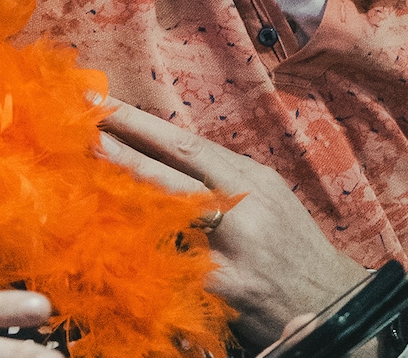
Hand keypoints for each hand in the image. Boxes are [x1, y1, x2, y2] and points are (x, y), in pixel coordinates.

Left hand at [96, 101, 368, 351]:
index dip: (135, 121)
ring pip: (161, 217)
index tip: (94, 99)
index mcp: (250, 179)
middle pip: (167, 171)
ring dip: (116, 196)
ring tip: (75, 175)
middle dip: (116, 148)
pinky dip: (136, 250)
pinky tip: (102, 240)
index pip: (183, 143)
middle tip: (73, 128)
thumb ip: (216, 175)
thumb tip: (155, 147)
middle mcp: (242, 209)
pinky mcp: (222, 289)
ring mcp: (231, 250)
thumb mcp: (265, 198)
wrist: (335, 309)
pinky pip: (169, 265)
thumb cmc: (290, 247)